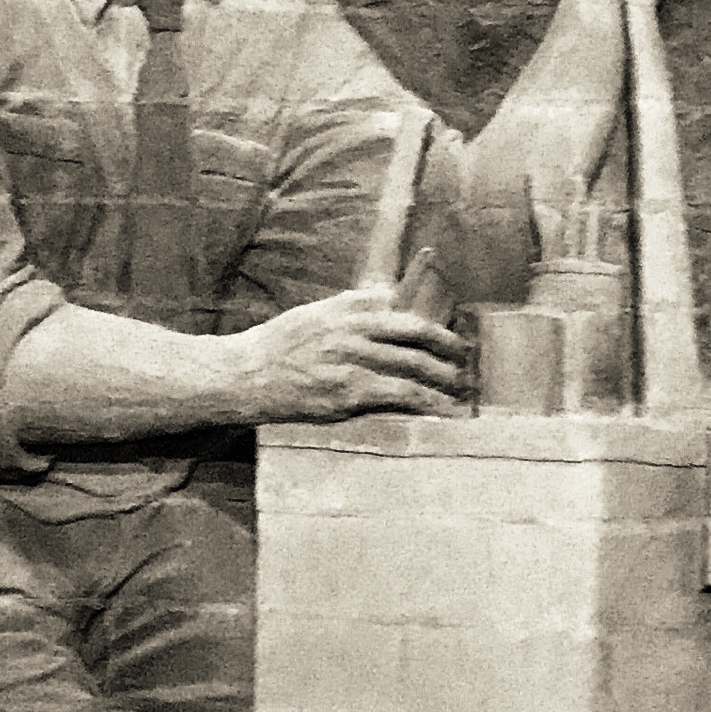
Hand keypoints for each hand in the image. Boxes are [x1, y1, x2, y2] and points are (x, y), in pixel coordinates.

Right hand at [222, 285, 471, 425]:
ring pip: (415, 363)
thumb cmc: (279, 348)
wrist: (245, 374)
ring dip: (445, 376)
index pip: (401, 302)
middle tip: (465, 356)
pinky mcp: (349, 389)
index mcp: (347, 304)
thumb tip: (386, 304)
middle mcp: (354, 326)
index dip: (429, 320)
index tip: (446, 332)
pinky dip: (427, 401)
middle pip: (417, 330)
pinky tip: (442, 409)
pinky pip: (400, 393)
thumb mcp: (316, 315)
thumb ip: (351, 311)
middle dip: (448, 344)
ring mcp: (353, 357)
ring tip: (461, 387)